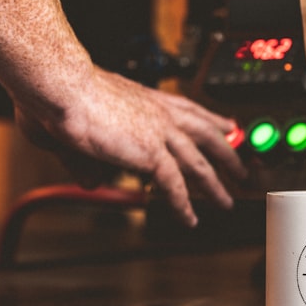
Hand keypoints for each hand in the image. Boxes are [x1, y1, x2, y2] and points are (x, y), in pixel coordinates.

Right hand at [14, 67, 246, 227]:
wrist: (64, 87)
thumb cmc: (64, 94)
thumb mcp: (81, 126)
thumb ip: (88, 159)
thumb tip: (92, 182)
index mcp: (150, 98)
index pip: (191, 109)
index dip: (211, 119)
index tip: (227, 125)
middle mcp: (161, 113)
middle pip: (207, 135)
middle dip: (227, 153)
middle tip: (241, 166)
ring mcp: (160, 133)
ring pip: (199, 164)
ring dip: (215, 185)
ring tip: (227, 201)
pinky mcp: (152, 153)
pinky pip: (175, 185)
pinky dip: (183, 204)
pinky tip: (189, 218)